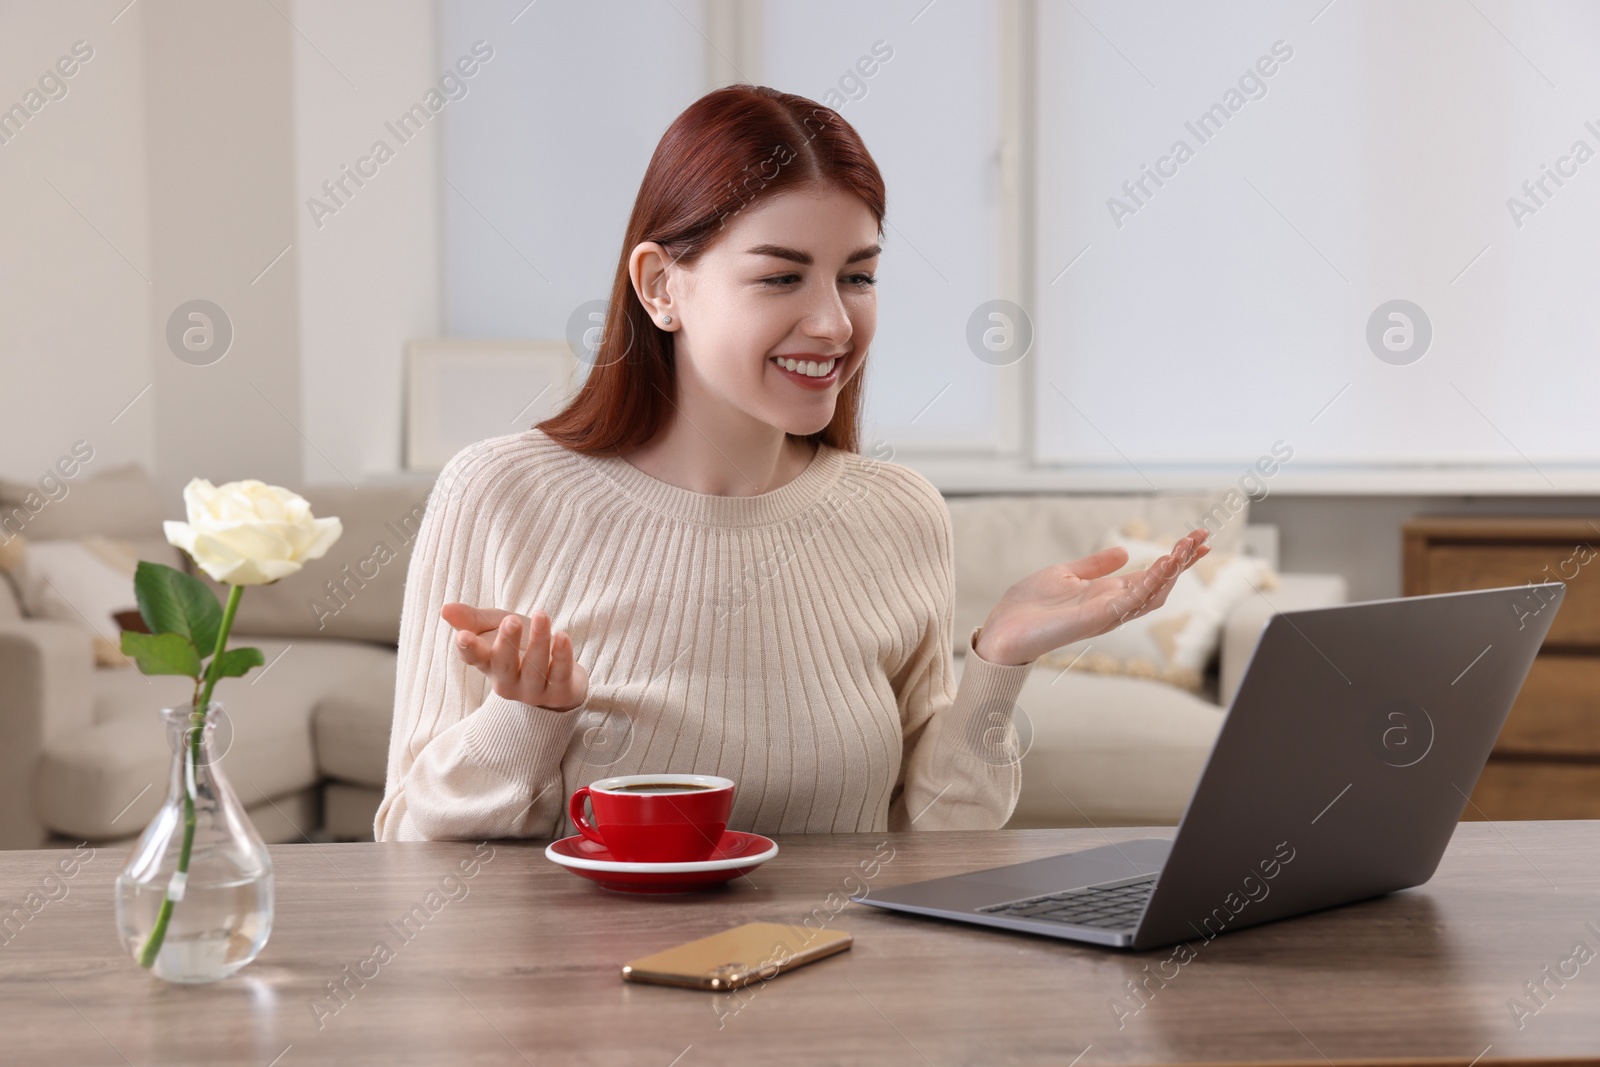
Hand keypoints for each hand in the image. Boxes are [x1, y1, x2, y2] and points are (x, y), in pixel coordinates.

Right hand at [440, 603, 587, 711]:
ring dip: (539, 642)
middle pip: (504, 665)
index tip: (463, 636)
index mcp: (489, 664)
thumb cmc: (520, 648)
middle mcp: (508, 682)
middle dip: (506, 643)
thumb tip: (444, 608)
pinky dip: (562, 656)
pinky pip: (561, 675)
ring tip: (542, 616)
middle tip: (511, 620)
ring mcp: (533, 691)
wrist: (558, 679)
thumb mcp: (496, 629)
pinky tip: (562, 636)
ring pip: (535, 668)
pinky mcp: (560, 694)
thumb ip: (472, 619)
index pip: (473, 658)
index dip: (468, 649)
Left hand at [973, 529, 1212, 665]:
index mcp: (1108, 594)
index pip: (1151, 575)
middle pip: (1160, 583)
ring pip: (1153, 592)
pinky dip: (1151, 582)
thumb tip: (1123, 551)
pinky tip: (1165, 563)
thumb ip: (1094, 566)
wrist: (1004, 628)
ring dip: (1173, 568)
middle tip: (1204, 537)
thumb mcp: (1064, 575)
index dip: (1175, 558)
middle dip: (1183, 561)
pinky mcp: (1098, 618)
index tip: (1197, 539)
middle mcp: (1114, 606)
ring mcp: (1109, 613)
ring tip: (1189, 545)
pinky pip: (1132, 600)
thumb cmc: (1029, 606)